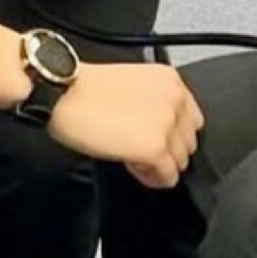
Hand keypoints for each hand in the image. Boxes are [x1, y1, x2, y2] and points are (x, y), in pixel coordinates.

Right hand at [49, 60, 201, 189]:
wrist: (64, 93)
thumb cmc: (86, 88)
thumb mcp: (133, 83)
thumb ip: (156, 102)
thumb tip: (164, 129)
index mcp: (171, 80)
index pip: (192, 120)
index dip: (171, 132)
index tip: (154, 135)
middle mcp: (175, 99)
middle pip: (188, 144)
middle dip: (164, 149)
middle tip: (136, 145)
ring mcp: (168, 124)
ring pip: (180, 163)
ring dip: (156, 164)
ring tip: (130, 152)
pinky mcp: (156, 148)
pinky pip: (166, 178)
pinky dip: (149, 177)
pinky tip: (128, 162)